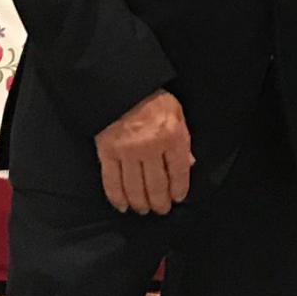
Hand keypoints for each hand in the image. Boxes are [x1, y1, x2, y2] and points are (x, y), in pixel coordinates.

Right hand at [94, 90, 193, 215]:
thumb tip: (189, 163)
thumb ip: (183, 140)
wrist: (121, 86)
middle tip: (162, 210)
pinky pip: (112, 183)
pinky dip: (118, 198)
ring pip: (135, 189)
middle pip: (157, 185)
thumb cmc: (152, 98)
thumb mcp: (176, 113)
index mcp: (171, 135)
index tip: (178, 197)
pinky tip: (123, 206)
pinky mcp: (107, 153)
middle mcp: (150, 147)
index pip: (178, 171)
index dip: (179, 188)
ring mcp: (127, 152)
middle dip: (161, 202)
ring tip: (145, 210)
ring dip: (141, 204)